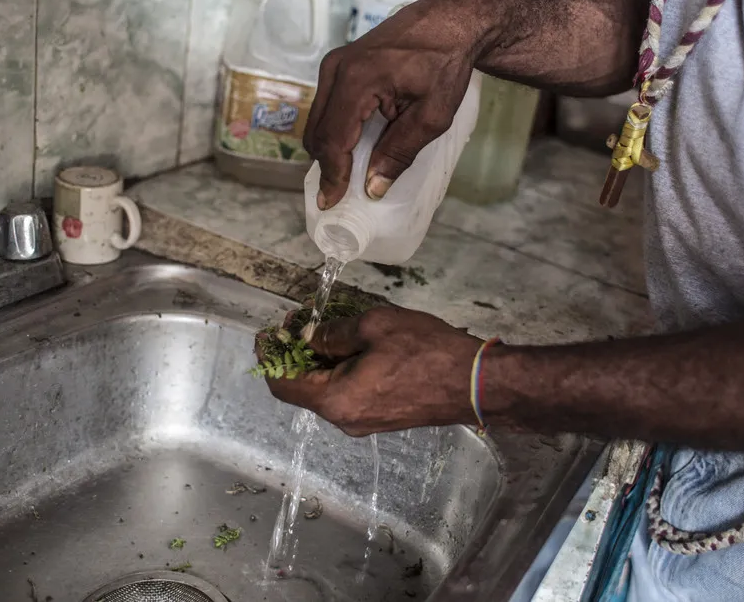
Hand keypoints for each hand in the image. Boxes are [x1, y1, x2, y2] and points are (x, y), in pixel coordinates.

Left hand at [265, 306, 482, 435]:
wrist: (475, 382)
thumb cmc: (426, 352)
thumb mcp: (375, 327)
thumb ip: (333, 333)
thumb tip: (309, 338)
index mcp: (336, 400)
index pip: (283, 386)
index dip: (269, 358)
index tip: (268, 333)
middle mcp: (345, 419)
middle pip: (303, 389)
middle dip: (296, 354)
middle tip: (301, 322)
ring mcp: (364, 422)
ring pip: (327, 391)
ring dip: (320, 361)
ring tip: (328, 328)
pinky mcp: (382, 418)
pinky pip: (348, 394)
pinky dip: (340, 371)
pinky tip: (352, 346)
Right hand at [303, 0, 495, 209]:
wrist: (448, 22)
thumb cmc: (445, 64)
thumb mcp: (432, 116)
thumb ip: (399, 152)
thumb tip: (373, 187)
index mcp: (357, 81)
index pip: (333, 139)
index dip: (332, 176)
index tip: (331, 203)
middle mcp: (337, 70)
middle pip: (317, 133)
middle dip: (327, 166)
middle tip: (339, 195)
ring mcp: (334, 64)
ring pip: (318, 121)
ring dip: (329, 149)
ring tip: (347, 173)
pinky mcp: (339, 65)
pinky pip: (326, 107)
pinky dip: (333, 131)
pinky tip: (351, 147)